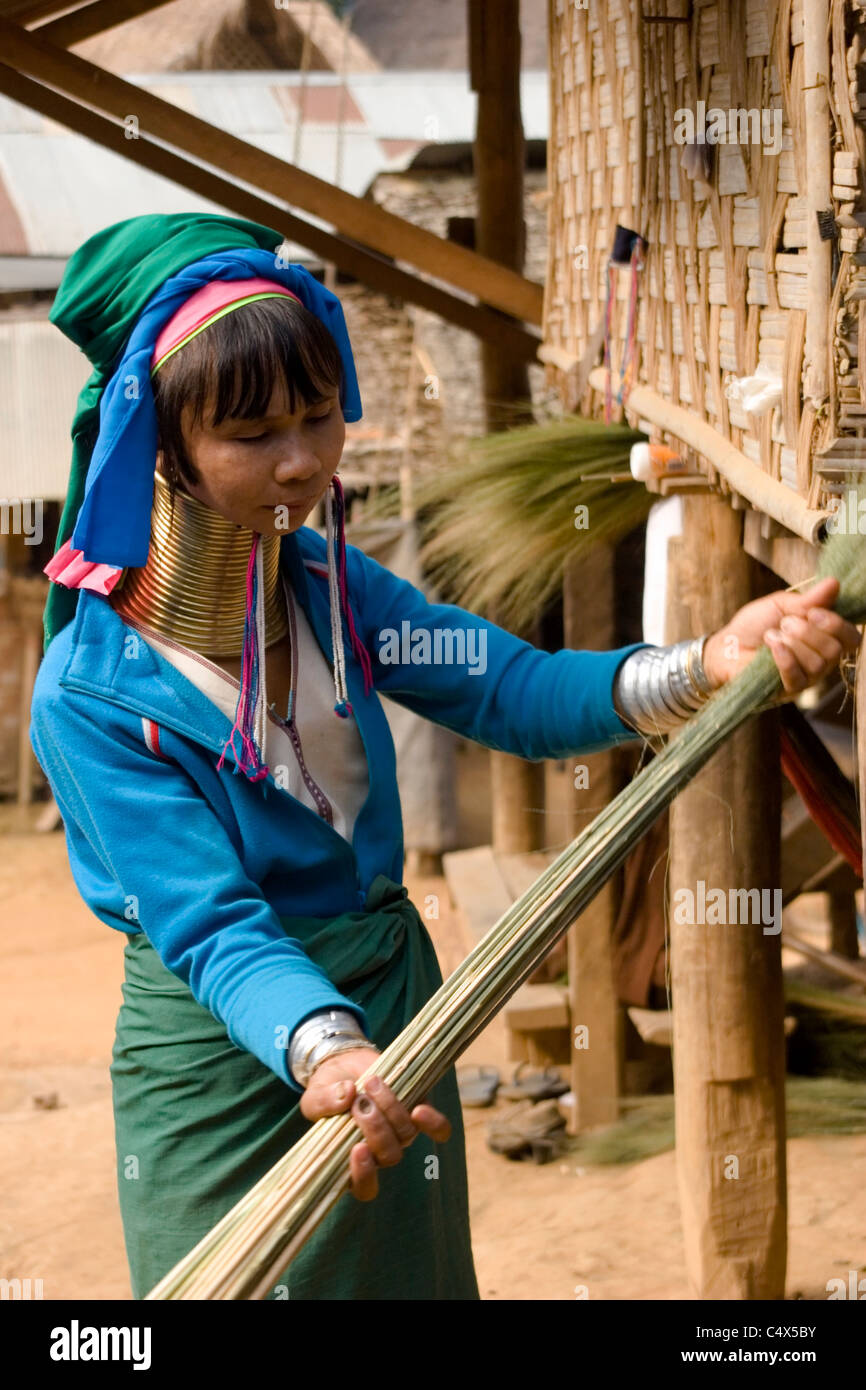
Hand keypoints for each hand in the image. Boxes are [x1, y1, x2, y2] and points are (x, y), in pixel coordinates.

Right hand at [298, 1049, 451, 1200]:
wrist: (345, 1067)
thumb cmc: (327, 1092)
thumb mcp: (315, 1096)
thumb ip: (324, 1101)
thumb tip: (346, 1095)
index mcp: (353, 1161)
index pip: (365, 1188)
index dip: (364, 1176)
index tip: (357, 1149)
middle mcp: (380, 1153)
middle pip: (389, 1156)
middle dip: (376, 1129)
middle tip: (359, 1103)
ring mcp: (401, 1133)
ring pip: (406, 1134)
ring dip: (391, 1109)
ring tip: (371, 1082)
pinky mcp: (418, 1112)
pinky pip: (438, 1129)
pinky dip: (433, 1123)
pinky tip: (419, 1110)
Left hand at [702, 576, 860, 694]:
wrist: (727, 644)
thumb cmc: (754, 625)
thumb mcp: (782, 605)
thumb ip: (810, 599)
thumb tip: (834, 583)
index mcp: (824, 636)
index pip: (851, 637)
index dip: (836, 624)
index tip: (812, 612)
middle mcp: (821, 660)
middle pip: (835, 650)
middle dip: (808, 632)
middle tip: (785, 624)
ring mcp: (807, 678)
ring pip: (817, 664)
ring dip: (792, 643)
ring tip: (771, 635)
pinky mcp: (788, 691)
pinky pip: (798, 678)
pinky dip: (785, 658)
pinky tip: (772, 646)